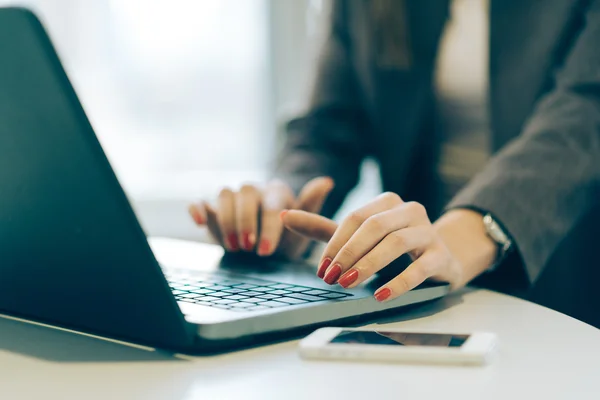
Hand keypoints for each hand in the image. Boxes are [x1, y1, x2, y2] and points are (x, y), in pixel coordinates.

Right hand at [188, 177, 333, 258]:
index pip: (271, 204)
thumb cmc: (288, 237)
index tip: (266, 252)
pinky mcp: (213, 209)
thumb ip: (311, 205)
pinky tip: (198, 222)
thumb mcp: (304, 228)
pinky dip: (197, 208)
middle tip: (248, 248)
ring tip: (233, 247)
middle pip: (245, 192)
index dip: (268, 228)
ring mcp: (233, 198)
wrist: (270, 248)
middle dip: (246, 222)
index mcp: (276, 192)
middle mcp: (254, 190)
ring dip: (227, 220)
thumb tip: (326, 181)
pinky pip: (201, 201)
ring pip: (224, 194)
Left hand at [282, 192, 463, 301]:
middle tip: (332, 278)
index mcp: (387, 202)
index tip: (321, 269)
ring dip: (368, 265)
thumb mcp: (358, 238)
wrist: (440, 260)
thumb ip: (323, 229)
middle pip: (374, 227)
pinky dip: (398, 282)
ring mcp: (428, 232)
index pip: (355, 218)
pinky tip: (381, 295)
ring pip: (396, 243)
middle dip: (348, 254)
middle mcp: (410, 210)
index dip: (335, 244)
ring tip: (349, 284)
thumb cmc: (392, 247)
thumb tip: (284, 216)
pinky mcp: (441, 256)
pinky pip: (420, 267)